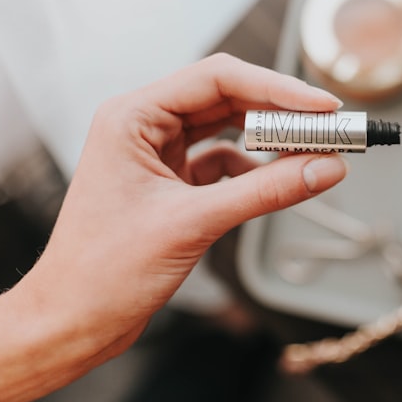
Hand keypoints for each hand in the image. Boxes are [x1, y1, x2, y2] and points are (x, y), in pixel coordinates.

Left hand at [16, 53, 348, 357]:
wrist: (70, 323)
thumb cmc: (103, 271)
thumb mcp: (194, 223)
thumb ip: (265, 191)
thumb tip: (325, 167)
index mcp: (132, 116)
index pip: (217, 79)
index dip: (277, 88)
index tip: (323, 107)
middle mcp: (142, 126)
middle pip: (226, 99)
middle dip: (280, 113)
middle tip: (330, 128)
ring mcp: (155, 155)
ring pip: (227, 129)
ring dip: (269, 141)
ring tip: (312, 153)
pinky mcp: (169, 184)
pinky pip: (222, 163)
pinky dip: (252, 171)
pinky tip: (274, 185)